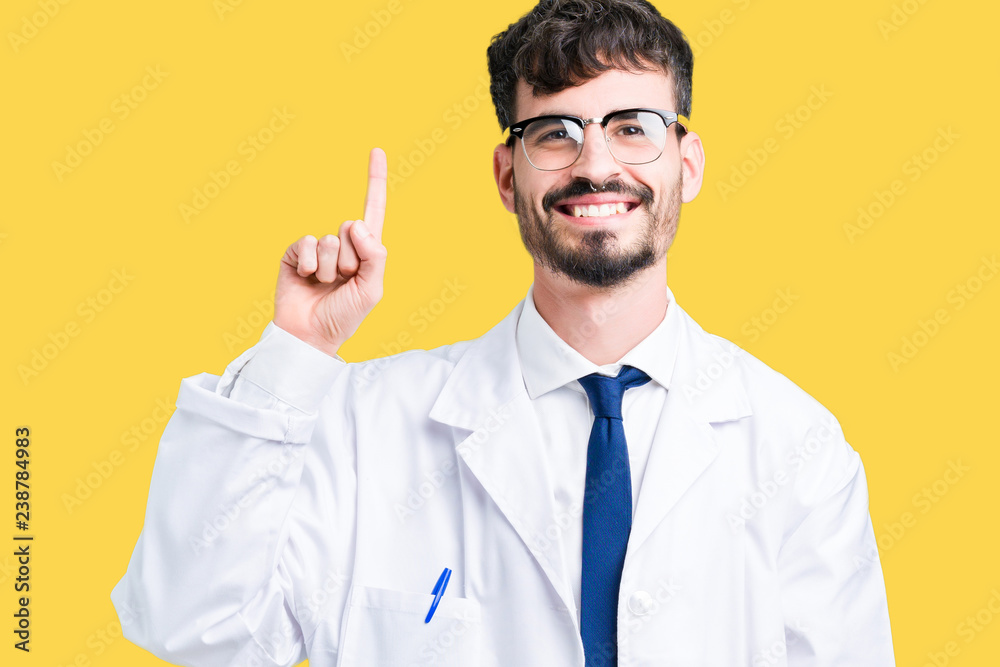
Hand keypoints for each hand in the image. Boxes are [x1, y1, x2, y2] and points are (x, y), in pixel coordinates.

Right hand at [273, 148, 387, 356]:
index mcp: (366, 252)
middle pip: (352, 228)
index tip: (376, 149)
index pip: (372, 211)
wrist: (310, 336)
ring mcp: (318, 249)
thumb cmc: (344, 316)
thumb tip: (356, 223)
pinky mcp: (296, 253)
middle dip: (351, 259)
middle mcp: (343, 245)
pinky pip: (307, 243)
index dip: (375, 181)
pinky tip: (307, 279)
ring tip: (324, 286)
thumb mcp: (371, 290)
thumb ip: (375, 256)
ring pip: (330, 240)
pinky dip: (310, 264)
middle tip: (343, 282)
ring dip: (330, 268)